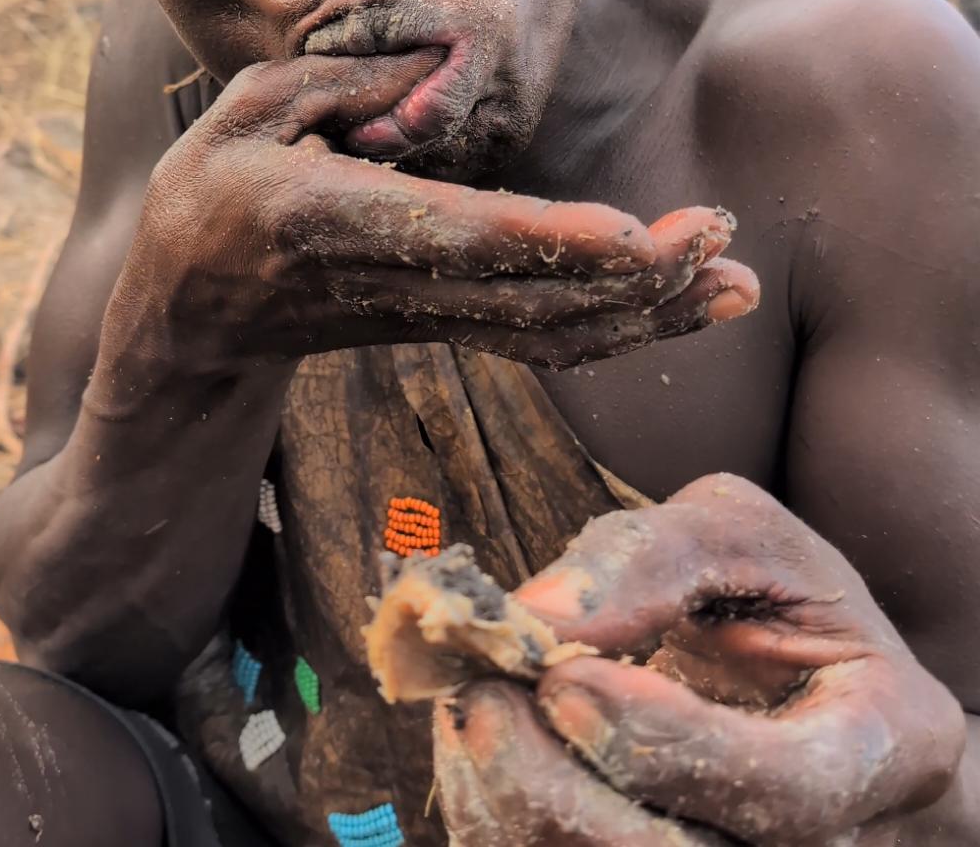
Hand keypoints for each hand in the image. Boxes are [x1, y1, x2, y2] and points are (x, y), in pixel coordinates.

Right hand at [106, 56, 757, 369]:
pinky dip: (621, 328)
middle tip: (724, 234)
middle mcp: (389, 281)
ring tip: (738, 284)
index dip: (550, 241)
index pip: (456, 236)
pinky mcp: (444, 331)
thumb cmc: (215, 192)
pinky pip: (544, 341)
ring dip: (648, 314)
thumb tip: (450, 64)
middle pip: (529, 298)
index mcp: (331, 220)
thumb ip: (351, 80)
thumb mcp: (250, 107)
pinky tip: (684, 304)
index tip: (634, 234)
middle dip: (634, 277)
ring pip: (551, 333)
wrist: (191, 313)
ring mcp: (422, 320)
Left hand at [435, 476, 965, 845]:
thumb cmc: (785, 604)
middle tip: (483, 696)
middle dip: (554, 785)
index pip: (783, 792)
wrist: (806, 688)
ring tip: (474, 706)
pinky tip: (482, 744)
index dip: (665, 743)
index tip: (564, 677)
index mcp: (880, 747)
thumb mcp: (751, 539)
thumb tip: (537, 612)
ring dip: (510, 800)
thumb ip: (658, 555)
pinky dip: (498, 813)